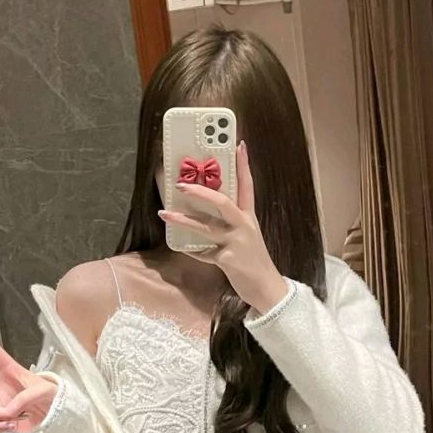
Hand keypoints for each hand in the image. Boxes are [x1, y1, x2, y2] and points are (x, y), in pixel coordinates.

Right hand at [0, 315, 56, 432]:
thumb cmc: (53, 396)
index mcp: (9, 370)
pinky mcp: (2, 421)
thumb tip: (2, 415)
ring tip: (26, 413)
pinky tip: (22, 422)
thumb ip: (21, 400)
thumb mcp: (43, 391)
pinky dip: (11, 427)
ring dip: (7, 415)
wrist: (58, 415)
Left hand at [158, 141, 288, 313]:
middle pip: (222, 202)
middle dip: (200, 192)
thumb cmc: (253, 261)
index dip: (243, 165)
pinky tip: (181, 248)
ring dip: (183, 220)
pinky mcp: (228, 260)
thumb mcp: (247, 237)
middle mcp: (244, 226)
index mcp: (249, 217)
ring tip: (164, 214)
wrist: (267, 288)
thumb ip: (231, 223)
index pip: (247, 185)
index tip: (239, 144)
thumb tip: (205, 212)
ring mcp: (236, 242)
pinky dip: (192, 251)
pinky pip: (204, 253)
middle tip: (181, 184)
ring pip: (206, 227)